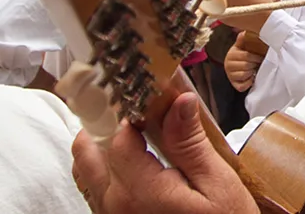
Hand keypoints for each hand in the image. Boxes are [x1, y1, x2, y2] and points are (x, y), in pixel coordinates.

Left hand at [71, 93, 257, 213]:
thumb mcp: (217, 185)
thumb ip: (190, 143)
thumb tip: (180, 101)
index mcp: (140, 192)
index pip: (116, 136)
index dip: (132, 115)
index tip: (151, 106)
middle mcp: (115, 206)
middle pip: (86, 151)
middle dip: (106, 126)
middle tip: (135, 117)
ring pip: (86, 171)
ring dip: (102, 149)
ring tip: (136, 140)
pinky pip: (95, 192)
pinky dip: (106, 172)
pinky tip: (136, 166)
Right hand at [225, 34, 263, 91]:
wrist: (237, 67)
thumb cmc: (242, 55)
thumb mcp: (241, 46)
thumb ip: (242, 39)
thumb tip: (244, 32)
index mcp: (231, 55)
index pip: (246, 56)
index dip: (255, 57)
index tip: (261, 57)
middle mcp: (228, 66)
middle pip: (246, 65)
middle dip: (254, 65)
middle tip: (259, 64)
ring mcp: (230, 76)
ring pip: (244, 75)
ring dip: (252, 73)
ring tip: (254, 70)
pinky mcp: (234, 85)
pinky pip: (242, 86)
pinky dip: (249, 83)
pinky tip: (251, 78)